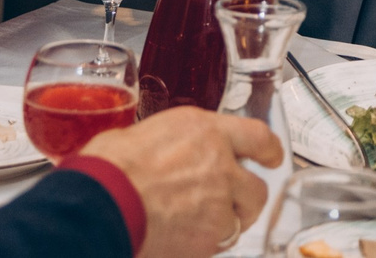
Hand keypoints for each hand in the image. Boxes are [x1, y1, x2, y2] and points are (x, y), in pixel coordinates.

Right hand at [82, 107, 282, 257]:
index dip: (269, 149)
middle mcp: (220, 162)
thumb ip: (170, 143)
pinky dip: (206, 244)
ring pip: (240, 219)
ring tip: (200, 226)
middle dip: (248, 199)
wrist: (102, 202)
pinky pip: (219, 243)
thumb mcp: (143, 134)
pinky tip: (184, 239)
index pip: (256, 136)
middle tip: (235, 205)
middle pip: (256, 188)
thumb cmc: (109, 167)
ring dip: (226, 224)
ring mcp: (218, 201)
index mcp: (204, 131)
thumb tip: (162, 150)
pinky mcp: (209, 235)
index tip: (273, 156)